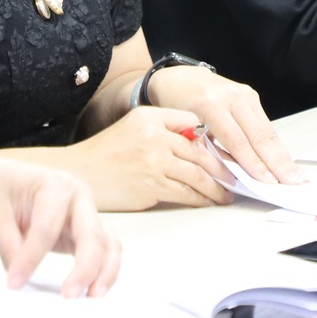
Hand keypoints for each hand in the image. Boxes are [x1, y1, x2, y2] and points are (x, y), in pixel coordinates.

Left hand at [0, 157, 121, 296]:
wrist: (1, 181)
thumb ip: (7, 246)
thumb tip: (19, 280)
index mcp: (53, 184)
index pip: (47, 227)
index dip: (31, 258)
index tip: (14, 283)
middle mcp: (78, 196)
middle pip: (91, 234)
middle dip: (85, 267)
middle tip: (69, 296)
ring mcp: (87, 212)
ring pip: (108, 244)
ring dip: (105, 273)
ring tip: (92, 298)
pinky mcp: (87, 230)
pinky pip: (106, 250)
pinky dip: (105, 271)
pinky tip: (93, 291)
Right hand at [64, 105, 235, 210]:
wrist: (80, 174)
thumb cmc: (106, 153)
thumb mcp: (133, 127)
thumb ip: (164, 129)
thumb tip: (199, 143)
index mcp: (149, 116)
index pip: (192, 121)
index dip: (211, 138)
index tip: (225, 149)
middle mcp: (154, 136)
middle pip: (200, 152)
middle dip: (222, 167)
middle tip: (236, 176)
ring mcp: (154, 163)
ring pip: (198, 175)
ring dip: (216, 187)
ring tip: (226, 193)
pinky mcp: (152, 187)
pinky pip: (186, 193)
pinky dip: (201, 199)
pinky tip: (208, 201)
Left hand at [142, 66, 304, 184]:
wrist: (180, 78)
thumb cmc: (176, 106)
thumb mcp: (183, 129)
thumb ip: (206, 149)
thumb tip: (230, 177)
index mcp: (210, 104)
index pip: (237, 141)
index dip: (254, 164)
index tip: (267, 182)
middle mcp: (231, 97)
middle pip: (260, 135)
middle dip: (277, 162)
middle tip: (291, 182)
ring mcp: (244, 94)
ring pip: (267, 130)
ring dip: (282, 156)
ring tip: (295, 176)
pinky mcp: (251, 96)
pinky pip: (265, 124)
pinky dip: (276, 145)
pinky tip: (285, 161)